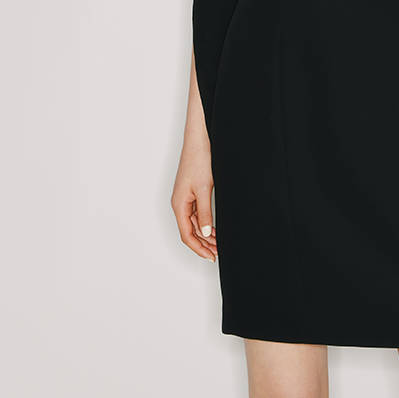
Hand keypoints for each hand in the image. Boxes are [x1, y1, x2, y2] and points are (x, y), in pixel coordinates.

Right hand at [170, 140, 216, 262]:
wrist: (199, 141)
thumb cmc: (198, 160)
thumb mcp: (204, 189)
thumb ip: (204, 212)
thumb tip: (205, 232)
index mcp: (179, 205)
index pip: (186, 235)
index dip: (198, 248)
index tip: (211, 256)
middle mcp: (179, 203)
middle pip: (190, 231)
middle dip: (204, 243)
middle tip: (218, 252)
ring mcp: (185, 198)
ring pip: (194, 223)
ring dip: (205, 234)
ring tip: (219, 242)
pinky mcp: (192, 192)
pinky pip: (196, 213)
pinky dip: (205, 222)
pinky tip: (214, 227)